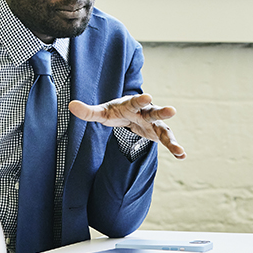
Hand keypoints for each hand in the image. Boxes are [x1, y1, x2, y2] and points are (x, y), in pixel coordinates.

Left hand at [69, 93, 186, 159]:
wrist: (129, 114)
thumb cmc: (116, 112)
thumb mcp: (102, 113)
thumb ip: (88, 111)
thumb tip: (71, 105)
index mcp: (131, 105)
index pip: (135, 102)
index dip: (140, 100)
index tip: (147, 96)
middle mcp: (145, 112)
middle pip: (154, 111)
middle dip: (162, 111)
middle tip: (172, 110)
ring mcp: (154, 123)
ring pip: (164, 129)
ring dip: (171, 138)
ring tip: (178, 149)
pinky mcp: (158, 133)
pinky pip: (167, 140)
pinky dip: (174, 147)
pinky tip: (182, 155)